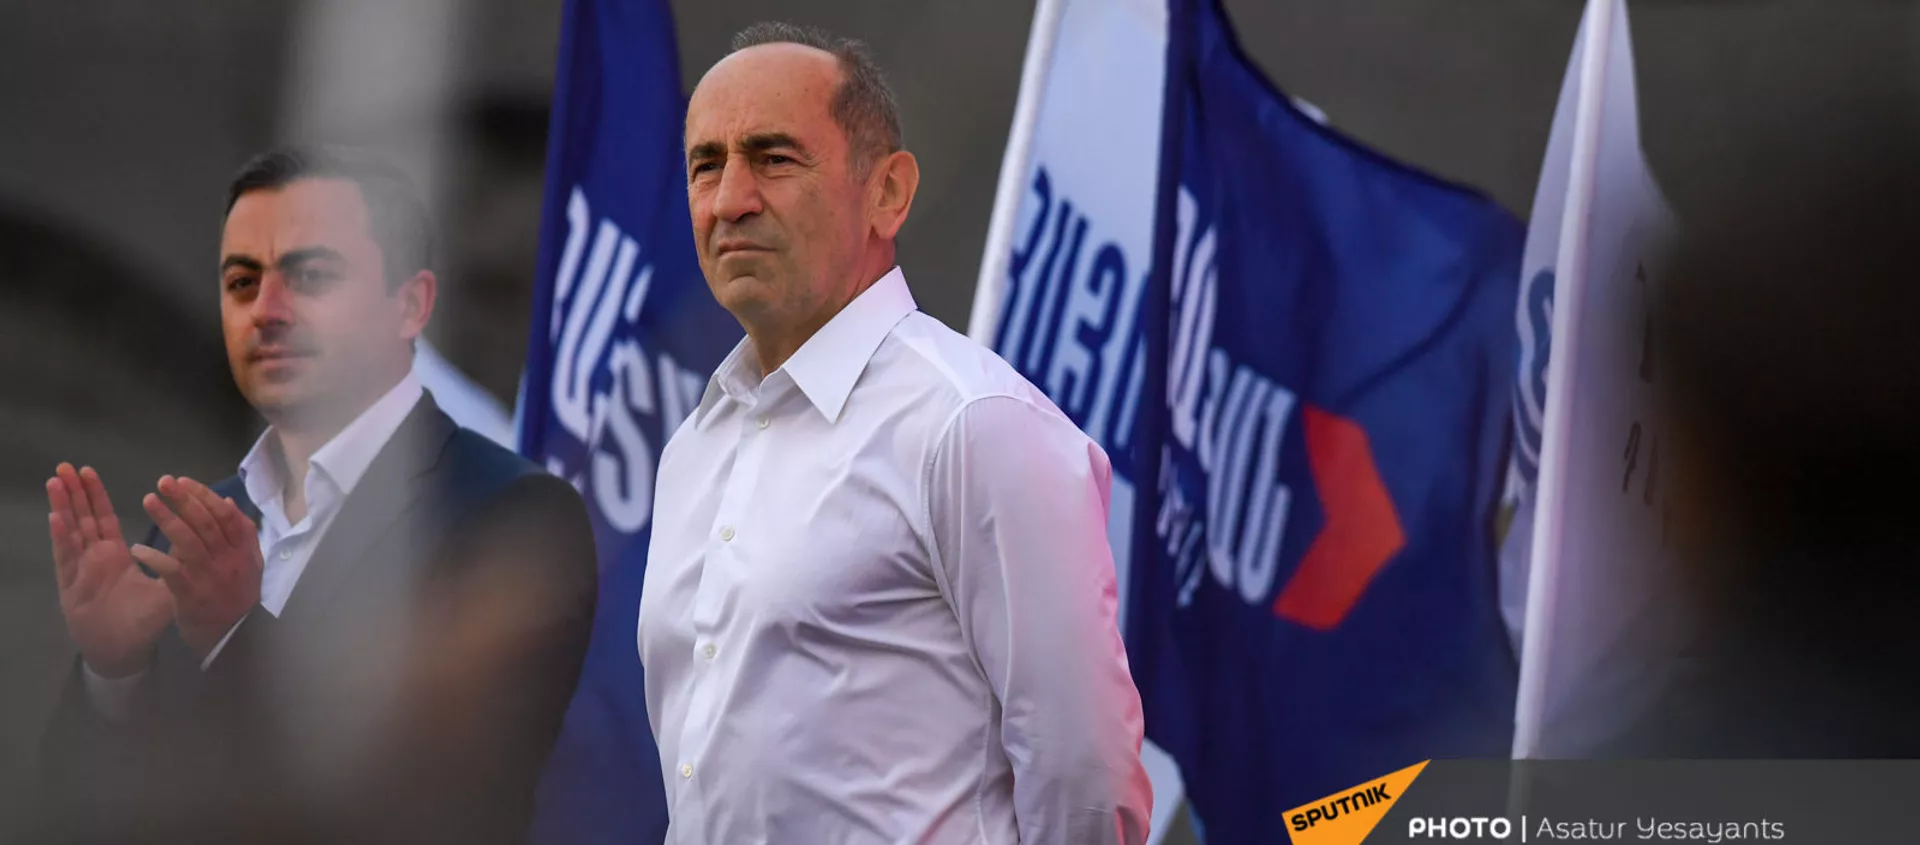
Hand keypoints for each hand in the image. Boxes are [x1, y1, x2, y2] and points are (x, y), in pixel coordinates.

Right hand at [48, 464, 174, 677]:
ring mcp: (80, 570)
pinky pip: (67, 558)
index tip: (89, 471)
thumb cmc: (141, 622)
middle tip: (65, 465)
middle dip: (74, 492)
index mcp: (113, 555)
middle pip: (82, 518)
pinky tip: (57, 517)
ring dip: (64, 506)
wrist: (124, 652)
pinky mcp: (73, 587)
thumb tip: (192, 534)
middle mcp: (94, 558)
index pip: (104, 518)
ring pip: (70, 532)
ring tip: (56, 480)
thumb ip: (176, 561)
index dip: (96, 496)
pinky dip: (62, 537)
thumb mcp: (165, 587)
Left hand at [131, 476, 262, 657]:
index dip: (204, 496)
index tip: (183, 481)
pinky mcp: (192, 595)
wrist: (233, 638)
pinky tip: (137, 550)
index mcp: (244, 550)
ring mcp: (211, 577)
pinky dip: (155, 559)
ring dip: (168, 519)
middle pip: (207, 523)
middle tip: (163, 482)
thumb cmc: (236, 597)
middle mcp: (230, 560)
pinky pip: (172, 572)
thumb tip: (227, 501)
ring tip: (148, 501)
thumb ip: (240, 534)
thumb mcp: (248, 563)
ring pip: (189, 542)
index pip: (227, 515)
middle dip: (184, 499)